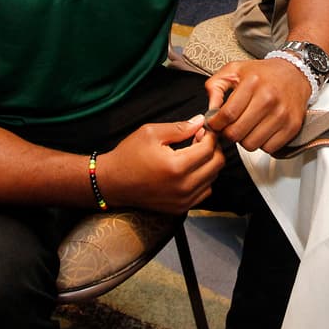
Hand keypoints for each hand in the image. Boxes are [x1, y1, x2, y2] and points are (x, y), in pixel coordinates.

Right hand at [96, 117, 223, 213]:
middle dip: (213, 148)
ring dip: (209, 164)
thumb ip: (180, 127)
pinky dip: (203, 179)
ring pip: (213, 179)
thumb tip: (200, 121)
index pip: (209, 149)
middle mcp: (183, 187)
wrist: (112, 182)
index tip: (205, 129)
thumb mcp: (151, 133)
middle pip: (217, 165)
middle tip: (200, 139)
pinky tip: (190, 169)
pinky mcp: (180, 208)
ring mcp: (182, 200)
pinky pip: (204, 192)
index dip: (210, 135)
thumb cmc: (128, 156)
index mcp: (176, 167)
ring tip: (193, 153)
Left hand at [204, 58, 310, 153]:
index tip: (215, 124)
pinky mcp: (292, 126)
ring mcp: (282, 114)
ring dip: (244, 140)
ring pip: (251, 144)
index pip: (227, 115)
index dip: (216, 124)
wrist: (294, 73)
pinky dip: (261, 143)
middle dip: (228, 133)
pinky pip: (268, 148)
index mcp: (252, 83)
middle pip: (237, 133)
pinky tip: (260, 131)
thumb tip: (210, 112)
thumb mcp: (234, 70)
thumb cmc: (263, 73)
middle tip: (230, 126)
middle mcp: (268, 98)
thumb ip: (215, 87)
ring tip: (246, 127)